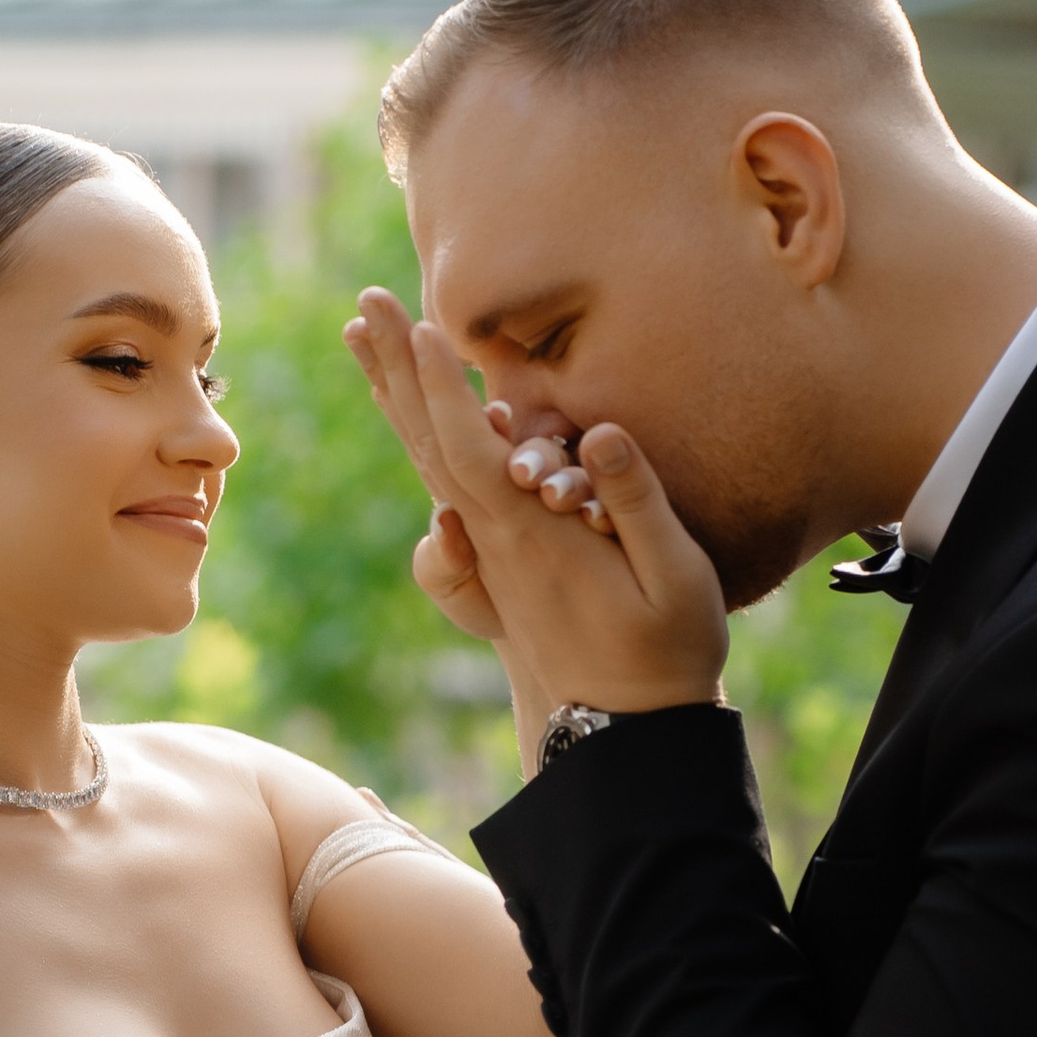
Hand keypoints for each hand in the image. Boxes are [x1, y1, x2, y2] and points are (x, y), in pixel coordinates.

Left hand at [347, 287, 728, 722]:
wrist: (629, 732)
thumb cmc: (669, 652)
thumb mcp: (674, 578)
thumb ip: (636, 503)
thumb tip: (603, 431)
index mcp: (533, 539)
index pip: (472, 452)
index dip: (442, 391)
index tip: (416, 329)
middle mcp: (496, 540)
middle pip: (430, 444)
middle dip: (397, 371)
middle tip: (362, 304)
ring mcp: (493, 551)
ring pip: (430, 462)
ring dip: (399, 396)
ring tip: (366, 338)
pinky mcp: (501, 559)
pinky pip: (449, 483)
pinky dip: (428, 435)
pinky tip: (417, 407)